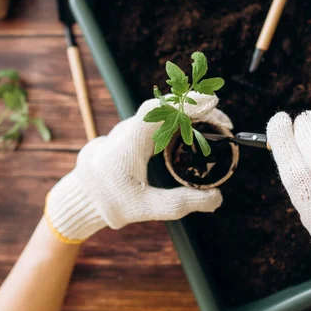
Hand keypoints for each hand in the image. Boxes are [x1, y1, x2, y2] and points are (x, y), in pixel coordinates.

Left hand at [45, 93, 228, 242]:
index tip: (212, 104)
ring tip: (219, 127)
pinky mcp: (137, 134)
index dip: (186, 103)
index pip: (158, 111)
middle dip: (199, 109)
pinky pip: (162, 120)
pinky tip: (200, 132)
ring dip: (193, 114)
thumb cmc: (110, 201)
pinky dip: (184, 121)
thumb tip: (217, 199)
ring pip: (166, 111)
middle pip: (168, 106)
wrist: (84, 196)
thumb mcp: (146, 207)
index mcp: (129, 142)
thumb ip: (181, 203)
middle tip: (226, 124)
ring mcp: (133, 129)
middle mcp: (130, 129)